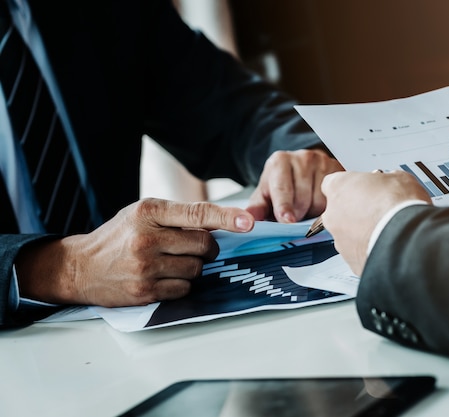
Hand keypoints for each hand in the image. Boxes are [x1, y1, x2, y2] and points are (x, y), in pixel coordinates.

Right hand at [15, 199, 254, 306]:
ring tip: (168, 263)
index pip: (197, 213)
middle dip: (207, 249)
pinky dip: (180, 285)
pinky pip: (184, 289)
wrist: (80, 267)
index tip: (248, 223)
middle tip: (193, 248)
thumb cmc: (119, 237)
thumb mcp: (143, 214)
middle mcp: (147, 238)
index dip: (227, 218)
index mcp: (149, 212)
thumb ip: (178, 216)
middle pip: (204, 245)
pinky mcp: (145, 291)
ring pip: (197, 269)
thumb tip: (223, 223)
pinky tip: (161, 278)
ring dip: (192, 268)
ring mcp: (146, 267)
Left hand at [246, 149, 343, 222]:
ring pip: (320, 202)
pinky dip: (327, 208)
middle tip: (295, 216)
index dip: (284, 206)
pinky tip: (321, 204)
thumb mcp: (265, 194)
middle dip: (298, 214)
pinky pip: (335, 199)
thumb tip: (248, 220)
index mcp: (280, 162)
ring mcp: (323, 162)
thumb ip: (257, 208)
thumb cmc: (281, 184)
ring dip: (313, 213)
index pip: (283, 188)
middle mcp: (303, 158)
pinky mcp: (338, 170)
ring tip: (307, 208)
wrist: (302, 167)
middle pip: (303, 199)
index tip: (287, 220)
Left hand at [321, 171, 430, 275]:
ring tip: (386, 229)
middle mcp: (332, 215)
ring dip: (362, 232)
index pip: (333, 183)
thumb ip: (384, 179)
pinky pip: (358, 253)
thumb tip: (390, 182)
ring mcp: (340, 241)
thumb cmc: (400, 207)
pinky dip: (369, 250)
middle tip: (377, 209)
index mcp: (338, 188)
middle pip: (338, 211)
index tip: (363, 188)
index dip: (351, 186)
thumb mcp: (397, 177)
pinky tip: (387, 245)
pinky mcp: (351, 261)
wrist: (408, 240)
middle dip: (355, 210)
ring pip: (347, 234)